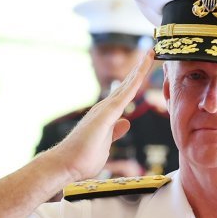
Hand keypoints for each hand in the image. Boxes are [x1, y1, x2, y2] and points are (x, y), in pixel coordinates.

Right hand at [43, 50, 153, 182]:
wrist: (65, 164)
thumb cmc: (81, 159)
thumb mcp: (105, 144)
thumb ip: (115, 132)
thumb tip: (125, 123)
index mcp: (106, 115)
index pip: (124, 95)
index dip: (134, 82)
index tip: (145, 70)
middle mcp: (104, 107)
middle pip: (126, 85)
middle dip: (139, 70)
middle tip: (150, 53)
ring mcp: (105, 108)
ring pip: (127, 85)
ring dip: (139, 69)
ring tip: (150, 54)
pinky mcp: (107, 113)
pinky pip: (126, 93)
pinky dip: (136, 79)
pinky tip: (144, 69)